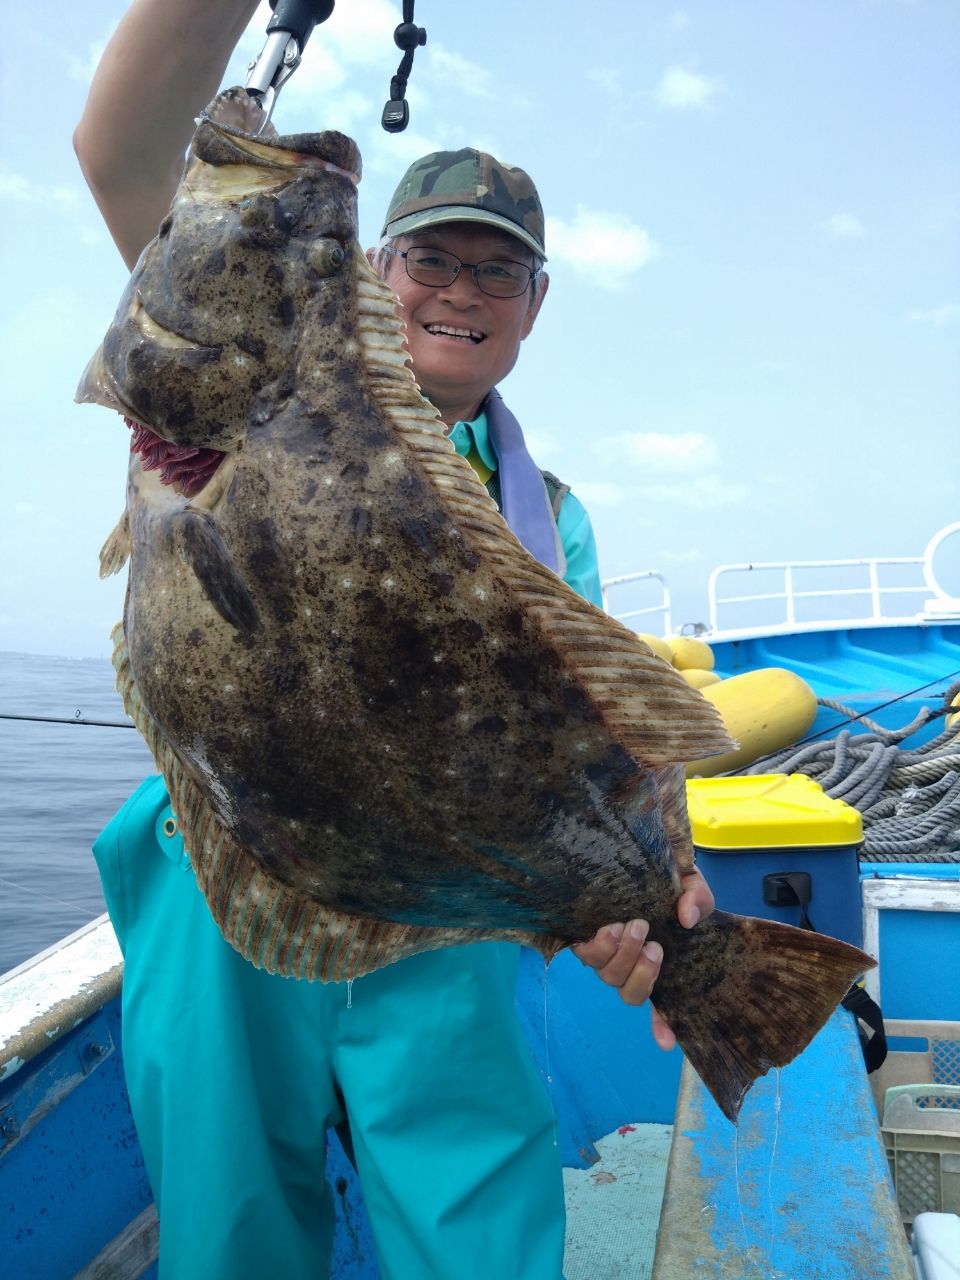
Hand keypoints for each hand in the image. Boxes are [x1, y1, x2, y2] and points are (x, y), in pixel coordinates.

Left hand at [573, 868, 714, 1050]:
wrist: (638, 862)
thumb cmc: (669, 884)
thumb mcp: (693, 888)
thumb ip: (698, 901)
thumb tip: (687, 919)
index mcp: (660, 965)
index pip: (663, 1007)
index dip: (664, 1028)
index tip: (667, 1044)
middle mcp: (632, 968)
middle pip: (631, 994)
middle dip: (642, 972)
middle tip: (653, 944)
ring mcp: (608, 957)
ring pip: (609, 977)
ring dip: (621, 956)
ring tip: (633, 926)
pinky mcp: (586, 940)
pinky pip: (587, 955)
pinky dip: (599, 946)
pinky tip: (611, 927)